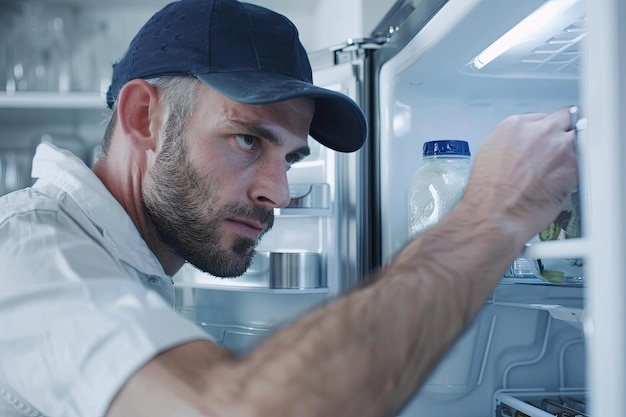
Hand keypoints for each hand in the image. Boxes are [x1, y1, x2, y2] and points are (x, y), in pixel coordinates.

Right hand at [463, 106, 578, 241]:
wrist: (496, 214)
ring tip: (562, 165)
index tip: (544, 141)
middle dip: (564, 130)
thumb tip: (523, 148)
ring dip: (573, 148)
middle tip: (560, 145)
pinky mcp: (574, 167)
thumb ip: (513, 144)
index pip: (540, 118)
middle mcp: (539, 132)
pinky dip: (578, 168)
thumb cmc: (487, 193)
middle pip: (565, 118)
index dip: (544, 131)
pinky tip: (564, 179)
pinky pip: (584, 160)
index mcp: (515, 126)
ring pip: (579, 136)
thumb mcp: (490, 155)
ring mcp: (558, 147)